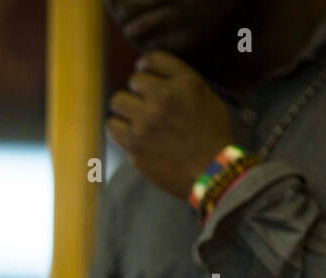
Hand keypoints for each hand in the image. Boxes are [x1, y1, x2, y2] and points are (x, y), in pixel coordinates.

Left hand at [107, 51, 235, 199]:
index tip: (143, 72)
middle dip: (138, 91)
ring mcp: (147, 121)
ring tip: (132, 118)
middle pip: (134, 80)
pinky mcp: (134, 143)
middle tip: (144, 104)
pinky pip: (112, 126)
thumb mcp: (207, 99)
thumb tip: (155, 79)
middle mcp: (164, 98)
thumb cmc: (213, 137)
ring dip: (124, 108)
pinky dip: (118, 128)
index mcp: (186, 83)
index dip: (144, 65)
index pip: (153, 58)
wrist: (212, 172)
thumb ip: (182, 85)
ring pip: (118, 101)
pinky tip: (128, 133)